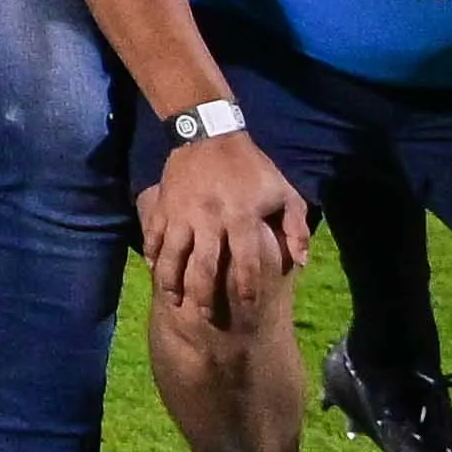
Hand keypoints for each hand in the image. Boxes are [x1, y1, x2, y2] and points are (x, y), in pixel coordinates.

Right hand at [139, 128, 308, 331]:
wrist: (208, 134)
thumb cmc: (251, 167)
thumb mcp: (284, 192)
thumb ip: (296, 228)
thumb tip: (300, 262)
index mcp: (241, 217)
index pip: (245, 262)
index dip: (247, 289)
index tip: (248, 307)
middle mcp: (210, 219)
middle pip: (203, 267)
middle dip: (204, 296)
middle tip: (206, 317)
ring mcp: (182, 213)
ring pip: (171, 256)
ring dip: (172, 281)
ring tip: (175, 300)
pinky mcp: (164, 206)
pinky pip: (152, 236)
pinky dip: (151, 255)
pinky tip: (154, 270)